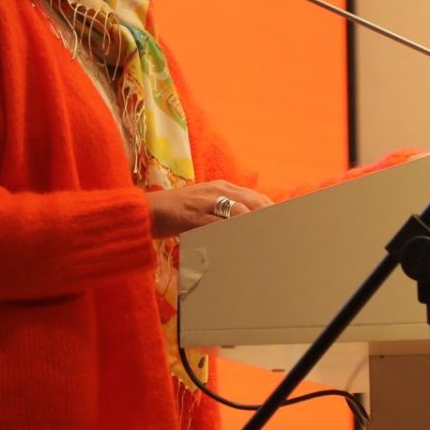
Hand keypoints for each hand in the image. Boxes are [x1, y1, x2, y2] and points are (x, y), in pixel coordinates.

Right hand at [146, 180, 270, 238]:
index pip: (255, 196)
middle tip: (282, 234)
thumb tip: (247, 223)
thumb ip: (225, 211)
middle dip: (269, 217)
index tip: (284, 223)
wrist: (144, 211)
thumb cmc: (175, 212)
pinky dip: (231, 232)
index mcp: (220, 187)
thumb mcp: (204, 206)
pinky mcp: (194, 216)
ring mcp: (205, 202)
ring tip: (268, 239)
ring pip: (238, 212)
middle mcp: (216, 191)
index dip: (271, 209)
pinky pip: (218, 224)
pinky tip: (241, 242)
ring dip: (254, 225)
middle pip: (252, 202)